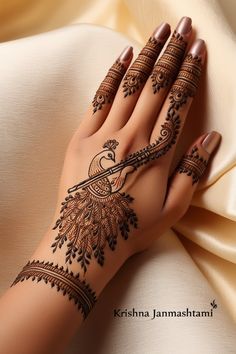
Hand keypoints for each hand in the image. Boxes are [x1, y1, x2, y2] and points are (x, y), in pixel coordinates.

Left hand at [49, 17, 220, 275]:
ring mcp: (104, 135)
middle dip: (172, 54)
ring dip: (146, 56)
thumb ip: (192, 172)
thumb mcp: (172, 209)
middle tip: (183, 27)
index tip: (197, 50)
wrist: (86, 239)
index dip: (189, 74)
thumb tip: (212, 139)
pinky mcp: (82, 138)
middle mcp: (132, 138)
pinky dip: (112, 75)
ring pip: (130, 87)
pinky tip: (124, 55)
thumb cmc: (132, 228)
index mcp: (157, 154)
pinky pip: (99, 100)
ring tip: (159, 31)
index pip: (178, 104)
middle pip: (156, 87)